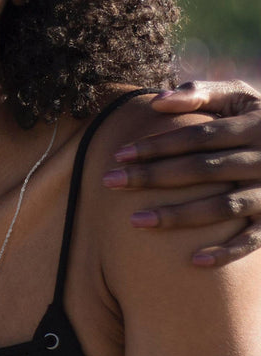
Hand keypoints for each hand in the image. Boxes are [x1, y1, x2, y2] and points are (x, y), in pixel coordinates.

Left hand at [102, 80, 260, 266]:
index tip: (119, 155)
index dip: (158, 145)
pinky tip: (193, 261)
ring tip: (135, 220)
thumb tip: (155, 102)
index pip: (197, 137)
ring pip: (222, 206)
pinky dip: (227, 252)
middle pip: (201, 170)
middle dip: (153, 177)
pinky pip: (254, 240)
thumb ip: (198, 94)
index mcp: (252, 126)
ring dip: (179, 216)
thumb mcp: (237, 96)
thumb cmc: (256, 116)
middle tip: (109, 181)